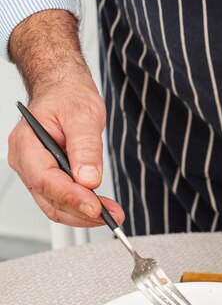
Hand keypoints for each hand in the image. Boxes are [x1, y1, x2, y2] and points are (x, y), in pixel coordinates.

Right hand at [8, 73, 123, 227]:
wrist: (64, 90)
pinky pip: (61, 201)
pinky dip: (82, 208)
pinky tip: (100, 207)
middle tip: (112, 215)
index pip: (45, 180)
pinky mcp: (48, 178)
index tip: (96, 208)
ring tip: (112, 213)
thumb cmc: (67, 96)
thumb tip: (89, 179)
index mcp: (27, 143)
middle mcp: (26, 161)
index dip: (71, 198)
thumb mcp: (83, 114)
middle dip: (82, 212)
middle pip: (50, 199)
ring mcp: (35, 172)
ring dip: (84, 215)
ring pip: (56, 206)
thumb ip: (86, 148)